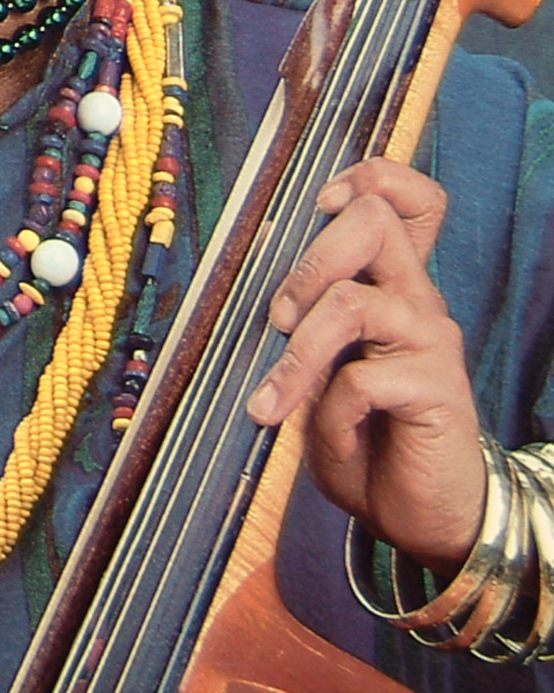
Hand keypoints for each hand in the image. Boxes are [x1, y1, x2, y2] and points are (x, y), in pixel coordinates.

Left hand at [244, 158, 487, 568]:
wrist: (421, 513)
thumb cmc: (363, 435)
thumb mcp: (319, 371)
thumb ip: (302, 323)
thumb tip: (255, 273)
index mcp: (393, 285)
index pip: (409, 199)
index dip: (370, 178)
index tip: (322, 203)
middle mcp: (418, 301)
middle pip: (376, 222)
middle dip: (310, 259)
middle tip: (278, 318)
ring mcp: (431, 343)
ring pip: (353, 301)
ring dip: (299, 350)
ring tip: (273, 397)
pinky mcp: (437, 391)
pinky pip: (362, 379)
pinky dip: (327, 411)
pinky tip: (326, 437)